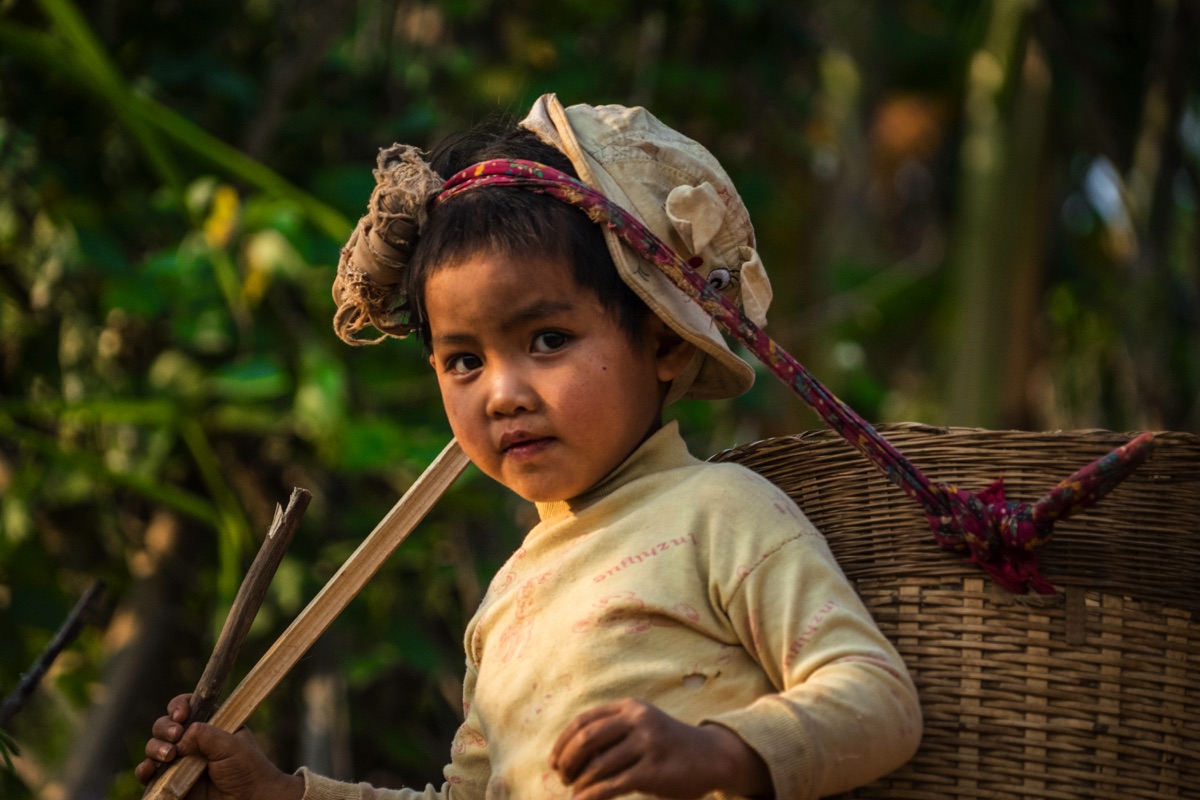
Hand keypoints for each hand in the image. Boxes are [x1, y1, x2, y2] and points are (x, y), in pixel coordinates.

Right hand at [134, 694, 302, 799]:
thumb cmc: (247, 770)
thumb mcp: (231, 745)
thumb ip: (205, 735)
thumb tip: (181, 736)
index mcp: (211, 724)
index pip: (187, 706)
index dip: (179, 706)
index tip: (181, 715)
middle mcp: (192, 740)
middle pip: (165, 725)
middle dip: (164, 728)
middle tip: (176, 736)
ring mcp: (180, 761)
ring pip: (154, 747)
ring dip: (155, 748)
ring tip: (168, 756)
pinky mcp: (171, 782)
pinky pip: (148, 774)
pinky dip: (144, 770)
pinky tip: (148, 770)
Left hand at [549, 698, 769, 799]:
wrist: (712, 757)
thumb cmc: (668, 745)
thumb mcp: (641, 727)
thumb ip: (612, 733)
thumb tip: (569, 755)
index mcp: (630, 708)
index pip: (583, 721)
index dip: (562, 742)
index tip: (553, 762)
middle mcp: (638, 720)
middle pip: (586, 738)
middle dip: (567, 761)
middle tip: (562, 778)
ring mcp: (648, 744)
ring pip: (598, 764)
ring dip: (580, 782)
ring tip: (576, 792)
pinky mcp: (655, 770)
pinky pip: (614, 784)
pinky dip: (593, 795)